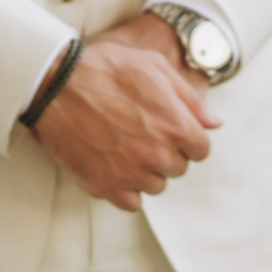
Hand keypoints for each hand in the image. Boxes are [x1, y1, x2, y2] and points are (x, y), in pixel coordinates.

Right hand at [27, 13, 222, 211]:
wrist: (55, 83)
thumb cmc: (108, 68)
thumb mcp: (157, 69)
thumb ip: (191, 100)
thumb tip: (215, 123)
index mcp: (176, 126)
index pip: (201, 149)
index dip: (189, 138)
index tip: (173, 130)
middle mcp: (157, 154)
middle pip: (179, 168)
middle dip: (168, 152)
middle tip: (145, 134)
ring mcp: (129, 173)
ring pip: (155, 185)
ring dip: (147, 171)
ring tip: (127, 147)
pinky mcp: (102, 185)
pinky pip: (130, 203)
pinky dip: (126, 189)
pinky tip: (116, 167)